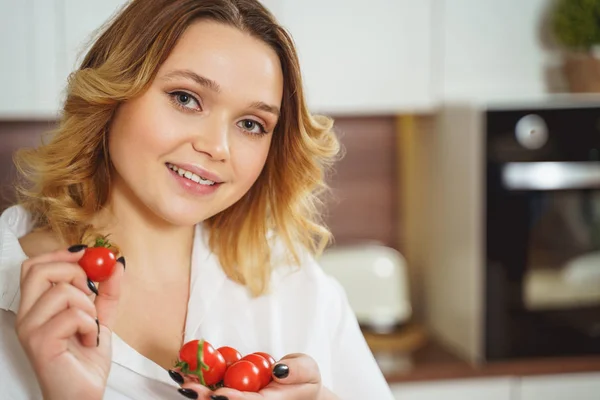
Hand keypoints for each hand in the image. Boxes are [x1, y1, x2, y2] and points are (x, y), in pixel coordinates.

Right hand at [15, 246, 124, 399]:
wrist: (84, 394)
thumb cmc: (86, 360)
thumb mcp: (100, 317)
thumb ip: (107, 291)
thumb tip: (116, 262)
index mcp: (36, 307)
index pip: (33, 266)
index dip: (60, 255)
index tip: (86, 255)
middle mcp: (27, 316)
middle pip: (39, 270)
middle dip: (75, 274)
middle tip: (90, 294)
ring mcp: (30, 329)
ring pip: (62, 291)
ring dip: (89, 306)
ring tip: (90, 327)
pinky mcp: (40, 343)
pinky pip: (72, 315)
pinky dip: (91, 325)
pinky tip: (89, 340)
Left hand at [172, 353, 337, 399]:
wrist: (297, 389)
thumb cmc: (304, 380)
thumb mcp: (308, 370)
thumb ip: (296, 369)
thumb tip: (278, 369)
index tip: (218, 394)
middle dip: (204, 397)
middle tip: (188, 386)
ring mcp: (238, 398)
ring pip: (213, 396)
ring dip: (195, 389)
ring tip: (178, 375)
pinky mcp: (229, 392)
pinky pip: (212, 387)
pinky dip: (196, 379)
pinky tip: (181, 371)